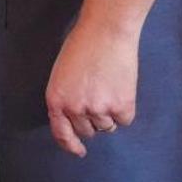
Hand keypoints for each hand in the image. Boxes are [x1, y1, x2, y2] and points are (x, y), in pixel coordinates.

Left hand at [44, 18, 140, 155]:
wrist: (106, 32)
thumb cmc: (83, 46)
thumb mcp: (63, 74)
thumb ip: (67, 96)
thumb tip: (76, 118)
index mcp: (56, 99)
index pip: (61, 132)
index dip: (70, 144)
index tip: (78, 150)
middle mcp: (75, 108)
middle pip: (87, 131)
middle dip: (92, 120)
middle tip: (99, 97)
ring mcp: (98, 110)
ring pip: (106, 127)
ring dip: (109, 114)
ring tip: (109, 87)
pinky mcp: (121, 107)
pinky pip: (124, 120)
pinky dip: (125, 109)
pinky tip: (122, 88)